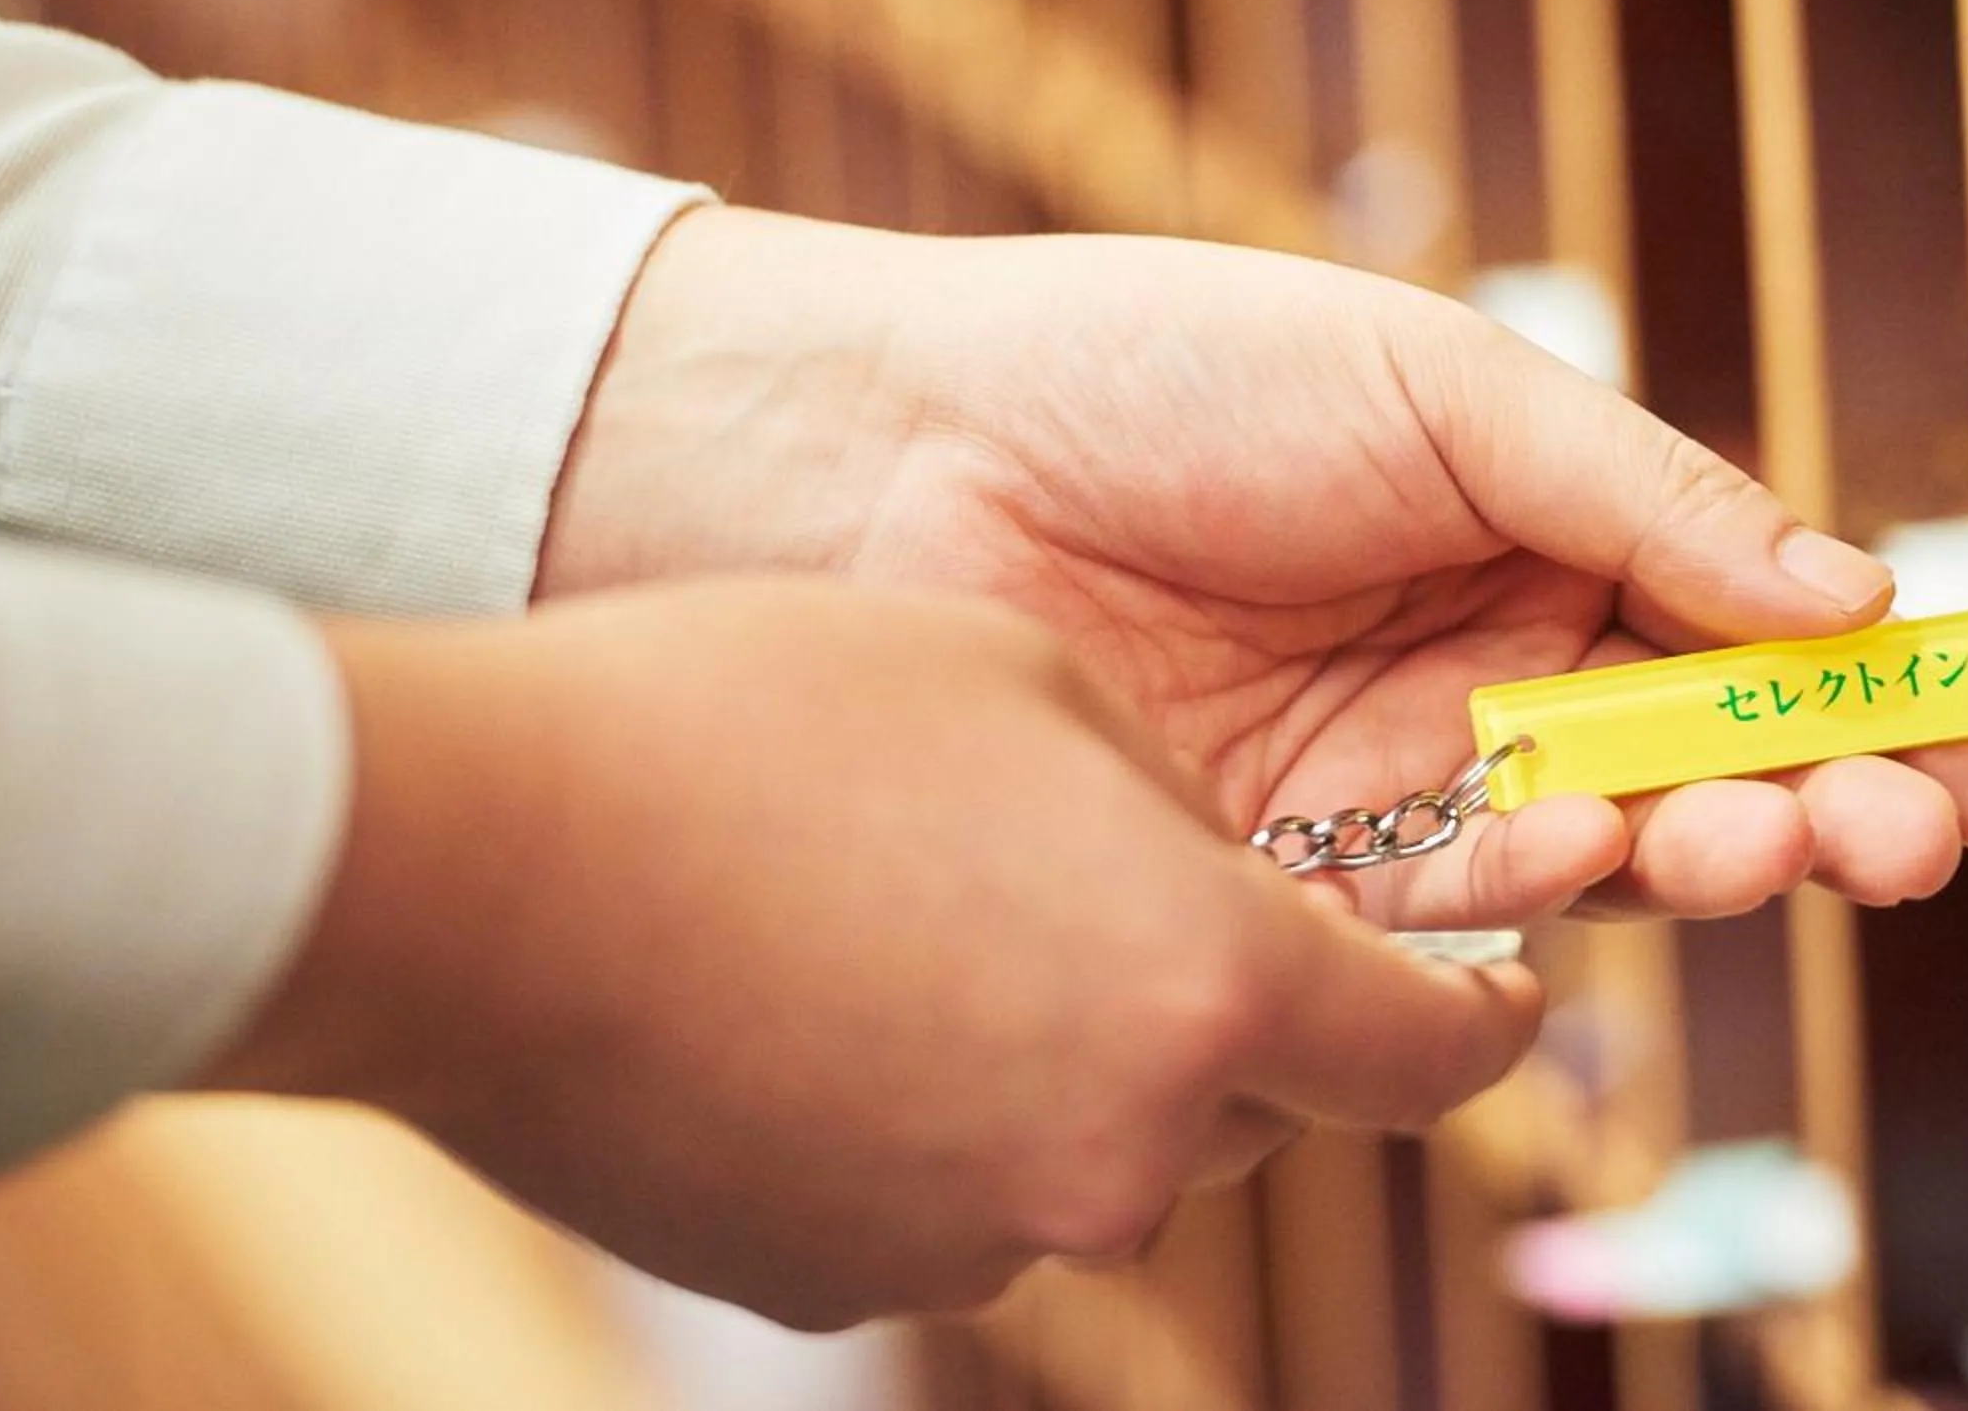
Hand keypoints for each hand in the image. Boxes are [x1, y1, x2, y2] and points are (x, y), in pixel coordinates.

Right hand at [205, 578, 1538, 1328]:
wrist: (479, 865)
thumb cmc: (765, 720)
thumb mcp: (1037, 684)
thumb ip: (1182, 802)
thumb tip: (1216, 876)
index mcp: (1210, 985)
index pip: (1438, 1053)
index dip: (1479, 1012)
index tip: (1488, 982)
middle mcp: (1126, 1152)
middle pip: (1260, 1099)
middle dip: (1242, 1010)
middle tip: (1158, 902)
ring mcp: (980, 1239)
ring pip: (1110, 1149)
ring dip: (1084, 1059)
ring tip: (955, 923)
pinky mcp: (844, 1283)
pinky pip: (968, 1192)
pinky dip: (956, 1117)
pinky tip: (851, 1002)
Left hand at [541, 212, 1967, 930]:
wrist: (902, 455)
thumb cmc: (1163, 369)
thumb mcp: (1437, 386)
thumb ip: (1648, 494)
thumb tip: (1853, 593)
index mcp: (1541, 529)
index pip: (1754, 627)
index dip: (1881, 690)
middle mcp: (1487, 664)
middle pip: (1708, 759)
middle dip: (1827, 800)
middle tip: (1910, 828)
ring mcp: (1396, 779)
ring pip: (1606, 854)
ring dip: (1708, 850)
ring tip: (1757, 832)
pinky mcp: (1296, 877)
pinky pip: (1456, 922)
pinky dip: (1541, 897)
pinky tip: (1585, 852)